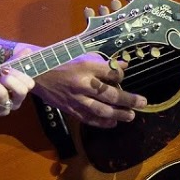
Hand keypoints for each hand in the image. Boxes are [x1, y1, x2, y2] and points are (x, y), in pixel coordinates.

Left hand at [0, 67, 36, 125]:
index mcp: (18, 91)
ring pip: (3, 94)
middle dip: (10, 79)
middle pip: (21, 91)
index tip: (6, 67)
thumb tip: (27, 50)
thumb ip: (13, 62)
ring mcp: (3, 109)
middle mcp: (14, 102)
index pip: (29, 84)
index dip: (20, 74)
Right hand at [15, 46, 146, 128]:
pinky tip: (113, 123)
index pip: (110, 73)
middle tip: (143, 102)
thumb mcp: (80, 56)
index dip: (121, 75)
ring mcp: (76, 99)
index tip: (124, 75)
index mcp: (85, 67)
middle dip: (128, 99)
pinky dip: (102, 122)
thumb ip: (102, 63)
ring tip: (131, 116)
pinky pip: (89, 118)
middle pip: (109, 94)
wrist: (36, 75)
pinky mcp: (70, 109)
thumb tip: (123, 66)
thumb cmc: (59, 62)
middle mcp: (82, 84)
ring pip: (101, 110)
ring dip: (118, 114)